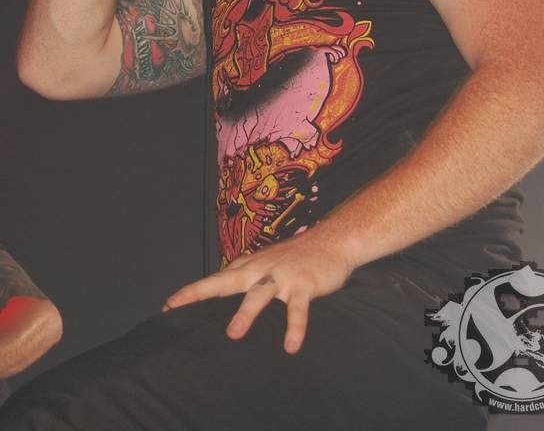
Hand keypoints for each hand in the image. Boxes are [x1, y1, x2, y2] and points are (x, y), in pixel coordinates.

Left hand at [162, 226, 353, 353]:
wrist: (332, 239)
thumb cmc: (297, 255)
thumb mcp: (266, 261)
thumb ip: (246, 272)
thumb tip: (223, 284)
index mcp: (251, 266)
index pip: (217, 279)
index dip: (192, 292)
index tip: (167, 306)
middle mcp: (261, 269)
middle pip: (226, 280)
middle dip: (201, 293)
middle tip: (175, 307)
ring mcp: (282, 276)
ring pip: (260, 294)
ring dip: (246, 312)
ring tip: (233, 333)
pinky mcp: (304, 284)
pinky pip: (298, 309)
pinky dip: (294, 327)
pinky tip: (290, 346)